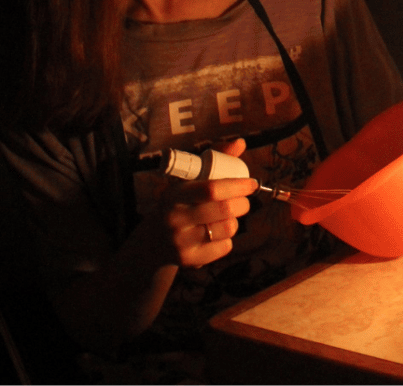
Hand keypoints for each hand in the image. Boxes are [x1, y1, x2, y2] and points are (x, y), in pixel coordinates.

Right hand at [151, 138, 256, 267]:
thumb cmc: (177, 204)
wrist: (152, 243)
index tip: (251, 183)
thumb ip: (214, 159)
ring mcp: (182, 241)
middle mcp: (175, 218)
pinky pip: (225, 247)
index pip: (211, 189)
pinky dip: (227, 239)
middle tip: (243, 201)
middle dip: (243, 203)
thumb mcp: (186, 181)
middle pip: (225, 209)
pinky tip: (215, 235)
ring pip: (228, 228)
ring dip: (235, 221)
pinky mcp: (190, 260)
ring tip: (226, 218)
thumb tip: (240, 143)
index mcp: (174, 194)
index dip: (237, 185)